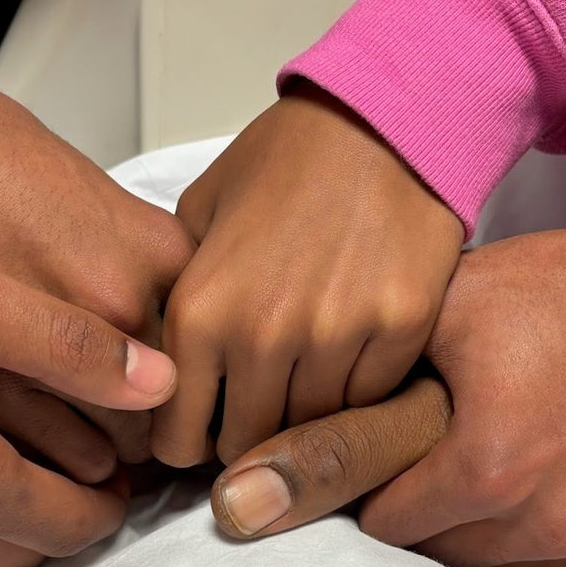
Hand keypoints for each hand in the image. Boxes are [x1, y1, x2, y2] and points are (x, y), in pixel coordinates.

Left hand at [152, 83, 462, 466]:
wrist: (379, 121)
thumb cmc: (288, 159)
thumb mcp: (202, 209)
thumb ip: (179, 288)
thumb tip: (164, 351)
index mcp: (201, 308)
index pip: (178, 438)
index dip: (189, 441)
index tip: (205, 428)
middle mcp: (263, 333)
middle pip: (247, 445)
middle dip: (246, 432)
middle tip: (260, 401)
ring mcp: (337, 334)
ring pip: (313, 429)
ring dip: (306, 411)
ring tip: (308, 370)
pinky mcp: (401, 327)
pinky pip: (373, 400)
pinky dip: (361, 387)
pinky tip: (355, 350)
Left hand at [360, 201, 565, 566]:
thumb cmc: (561, 290)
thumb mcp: (450, 306)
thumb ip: (384, 367)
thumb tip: (334, 408)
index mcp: (488, 469)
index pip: (391, 527)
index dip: (374, 493)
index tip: (380, 465)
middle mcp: (548, 521)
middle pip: (444, 557)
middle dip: (424, 517)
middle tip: (425, 465)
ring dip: (483, 533)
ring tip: (482, 473)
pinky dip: (550, 532)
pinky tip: (546, 480)